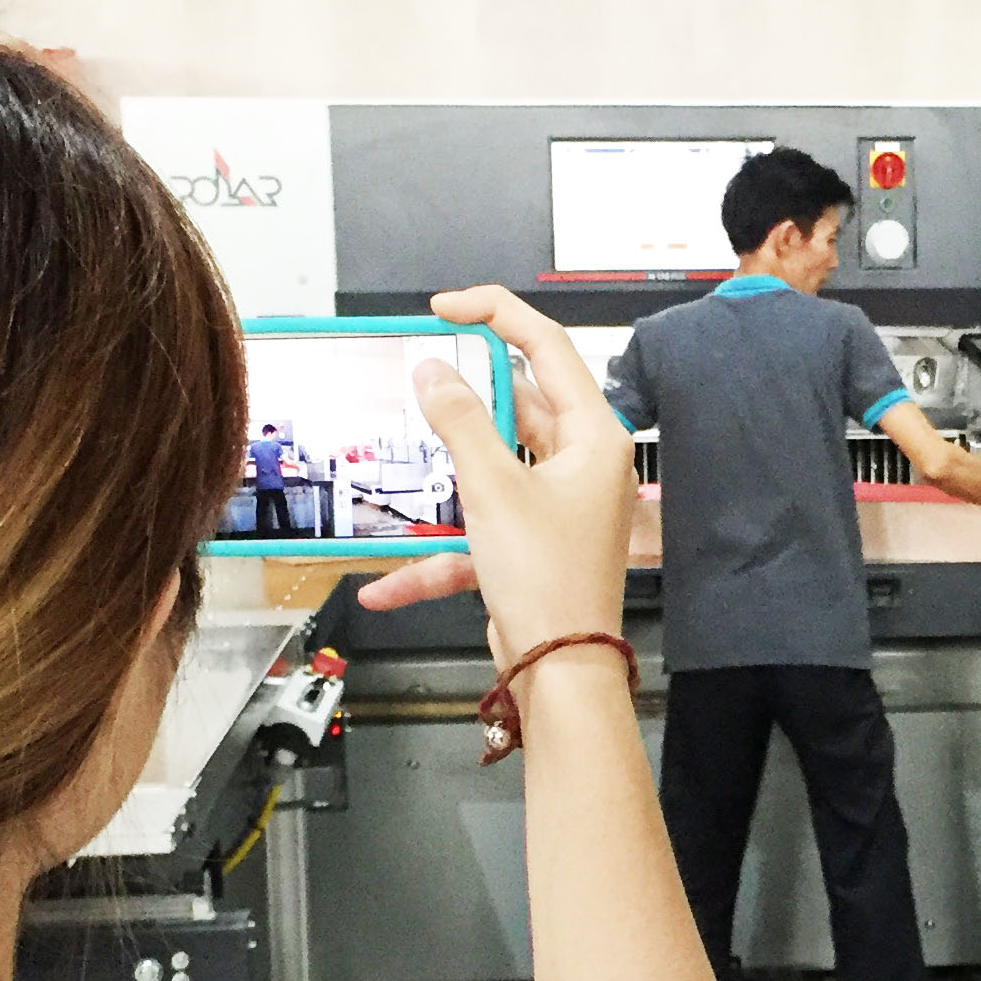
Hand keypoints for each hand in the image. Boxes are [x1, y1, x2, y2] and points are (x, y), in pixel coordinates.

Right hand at [357, 286, 635, 703]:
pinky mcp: (535, 546)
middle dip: (466, 401)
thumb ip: (459, 421)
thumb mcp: (491, 488)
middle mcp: (585, 466)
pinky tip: (386, 586)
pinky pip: (480, 534)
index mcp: (595, 437)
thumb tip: (434, 370)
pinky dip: (437, 556)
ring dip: (446, 481)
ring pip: (493, 470)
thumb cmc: (548, 581)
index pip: (548, 347)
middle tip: (422, 381)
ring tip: (404, 464)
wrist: (561, 672)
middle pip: (522, 407)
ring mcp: (561, 507)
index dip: (497, 314)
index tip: (447, 307)